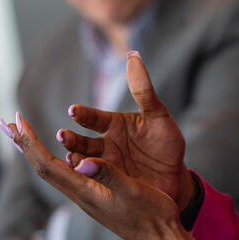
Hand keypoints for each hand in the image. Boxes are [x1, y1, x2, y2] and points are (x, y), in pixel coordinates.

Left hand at [0, 53, 202, 239]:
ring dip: (35, 150)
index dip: (30, 142)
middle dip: (24, 144)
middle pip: (42, 167)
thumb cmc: (153, 215)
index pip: (46, 165)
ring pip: (53, 170)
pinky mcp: (97, 198)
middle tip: (7, 122)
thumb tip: (83, 161)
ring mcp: (87, 198)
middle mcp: (80, 195)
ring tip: (24, 133)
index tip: (18, 119)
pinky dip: (55, 158)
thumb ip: (109, 174)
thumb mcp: (133, 190)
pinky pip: (67, 174)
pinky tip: (61, 153)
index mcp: (85, 192)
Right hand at [58, 52, 195, 209]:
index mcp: (113, 125)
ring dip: (75, 159)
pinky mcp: (108, 185)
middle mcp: (104, 144)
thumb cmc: (166, 144)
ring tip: (71, 158)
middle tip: (63, 136)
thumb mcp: (158, 116)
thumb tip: (133, 55)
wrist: (175, 178)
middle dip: (71, 138)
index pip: (93, 118)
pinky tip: (83, 176)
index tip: (73, 110)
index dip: (83, 114)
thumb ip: (143, 90)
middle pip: (82, 140)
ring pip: (83, 161)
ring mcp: (104, 166)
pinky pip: (94, 181)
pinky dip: (86, 178)